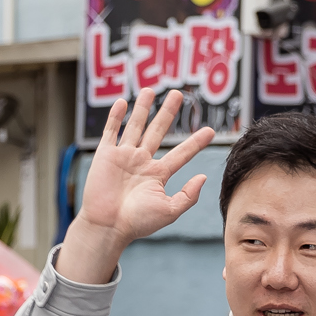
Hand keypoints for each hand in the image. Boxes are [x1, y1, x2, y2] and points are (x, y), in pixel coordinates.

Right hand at [60, 92, 216, 282]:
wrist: (107, 226)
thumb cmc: (137, 222)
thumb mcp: (170, 210)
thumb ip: (188, 195)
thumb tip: (203, 177)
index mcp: (158, 175)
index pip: (181, 154)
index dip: (195, 142)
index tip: (210, 130)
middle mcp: (142, 163)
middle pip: (158, 131)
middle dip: (167, 113)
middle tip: (178, 94)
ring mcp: (123, 157)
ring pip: (135, 126)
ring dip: (142, 108)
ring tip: (150, 90)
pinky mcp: (105, 155)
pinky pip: (111, 131)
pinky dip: (116, 117)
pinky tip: (124, 102)